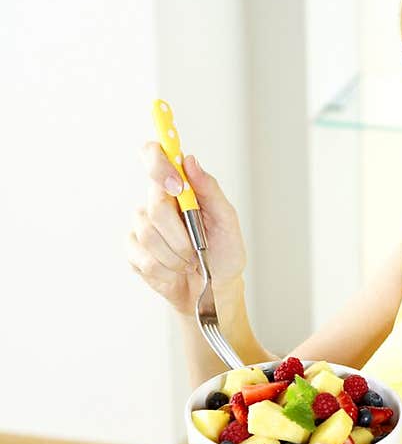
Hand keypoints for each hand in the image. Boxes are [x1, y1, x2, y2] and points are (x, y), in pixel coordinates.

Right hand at [128, 145, 246, 314]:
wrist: (215, 288)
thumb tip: (190, 161)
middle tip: (196, 248)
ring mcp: (141, 225)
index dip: (158, 164)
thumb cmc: (224, 251)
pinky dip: (166, 270)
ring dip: (176, 255)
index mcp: (178, 186)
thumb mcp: (227, 220)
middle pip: (155, 204)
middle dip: (181, 234)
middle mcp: (156, 201)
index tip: (177, 186)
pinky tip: (175, 271)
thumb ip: (210, 189)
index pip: (153, 155)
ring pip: (149, 235)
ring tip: (189, 262)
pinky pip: (144, 258)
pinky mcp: (133, 250)